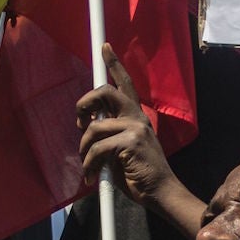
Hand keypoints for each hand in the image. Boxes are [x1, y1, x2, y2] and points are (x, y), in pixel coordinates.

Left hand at [77, 46, 206, 239]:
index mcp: (136, 117)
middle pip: (105, 92)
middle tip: (79, 122)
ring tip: (88, 165)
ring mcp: (135, 128)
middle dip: (84, 103)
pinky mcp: (130, 142)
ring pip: (93, 127)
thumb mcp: (121, 149)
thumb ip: (109, 133)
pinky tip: (91, 176)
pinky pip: (97, 148)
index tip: (105, 47)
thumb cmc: (139, 174)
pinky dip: (89, 164)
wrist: (160, 192)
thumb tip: (87, 125)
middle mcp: (137, 117)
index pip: (125, 85)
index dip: (114, 64)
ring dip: (84, 149)